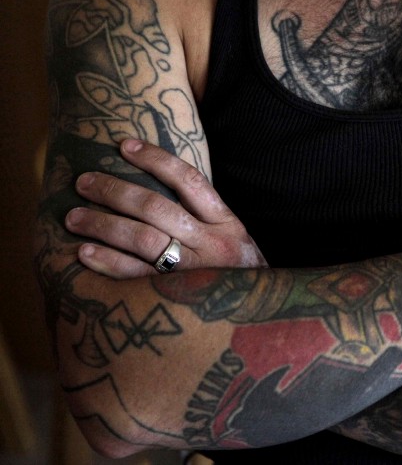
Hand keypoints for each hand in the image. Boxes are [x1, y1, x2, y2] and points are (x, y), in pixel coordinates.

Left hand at [65, 139, 267, 278]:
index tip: (124, 145)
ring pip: (143, 239)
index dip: (155, 159)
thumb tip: (163, 191)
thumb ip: (208, 222)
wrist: (263, 321)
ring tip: (73, 216)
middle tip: (84, 182)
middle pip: (156, 208)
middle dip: (115, 191)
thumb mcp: (235, 243)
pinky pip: (137, 276)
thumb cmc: (241, 279)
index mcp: (228, 224)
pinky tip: (85, 252)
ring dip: (103, 224)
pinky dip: (108, 262)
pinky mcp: (178, 298)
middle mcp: (214, 244)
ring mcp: (196, 272)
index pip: (190, 181)